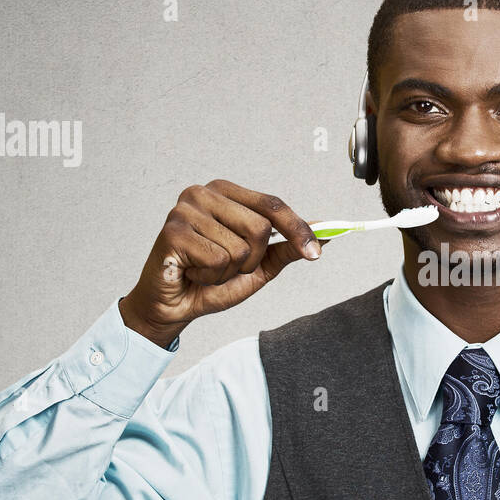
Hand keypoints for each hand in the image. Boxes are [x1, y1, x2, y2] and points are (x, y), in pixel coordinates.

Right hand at [119, 180, 325, 347]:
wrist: (174, 306)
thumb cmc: (211, 281)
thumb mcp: (259, 266)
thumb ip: (287, 248)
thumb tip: (325, 233)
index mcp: (226, 193)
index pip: (273, 205)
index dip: (298, 229)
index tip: (316, 252)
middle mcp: (204, 193)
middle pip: (261, 227)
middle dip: (253, 259)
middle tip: (228, 266)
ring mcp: (186, 209)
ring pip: (241, 247)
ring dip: (230, 271)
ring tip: (207, 269)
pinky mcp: (173, 230)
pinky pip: (218, 259)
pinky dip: (211, 275)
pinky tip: (193, 272)